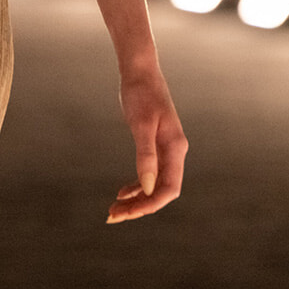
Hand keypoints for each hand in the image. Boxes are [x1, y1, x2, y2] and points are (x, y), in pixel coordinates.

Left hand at [107, 63, 186, 221]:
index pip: (169, 189)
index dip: (150, 205)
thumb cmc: (140, 94)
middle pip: (162, 191)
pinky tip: (122, 192)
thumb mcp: (140, 125)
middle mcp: (175, 152)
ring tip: (114, 209)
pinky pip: (150, 174)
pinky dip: (137, 185)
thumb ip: (146, 156)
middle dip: (140, 207)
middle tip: (113, 216)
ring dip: (137, 199)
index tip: (127, 213)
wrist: (140, 72)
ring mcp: (166, 149)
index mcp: (175, 148)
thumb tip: (148, 188)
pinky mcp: (156, 145)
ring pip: (155, 185)